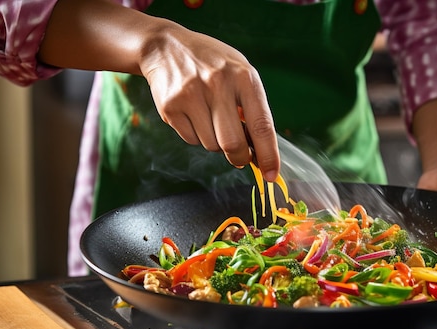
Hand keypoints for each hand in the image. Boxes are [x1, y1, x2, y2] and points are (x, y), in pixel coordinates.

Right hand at [140, 24, 279, 180]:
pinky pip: (191, 140)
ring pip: (211, 145)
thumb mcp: (240, 74)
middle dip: (240, 158)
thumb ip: (252, 108)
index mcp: (243, 77)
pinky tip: (194, 115)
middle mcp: (218, 84)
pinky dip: (197, 136)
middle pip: (233, 144)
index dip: (268, 155)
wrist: (166, 47)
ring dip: (216, 143)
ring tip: (211, 120)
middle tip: (240, 157)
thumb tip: (260, 151)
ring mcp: (191, 95)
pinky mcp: (171, 107)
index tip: (271, 174)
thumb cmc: (212, 64)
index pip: (261, 125)